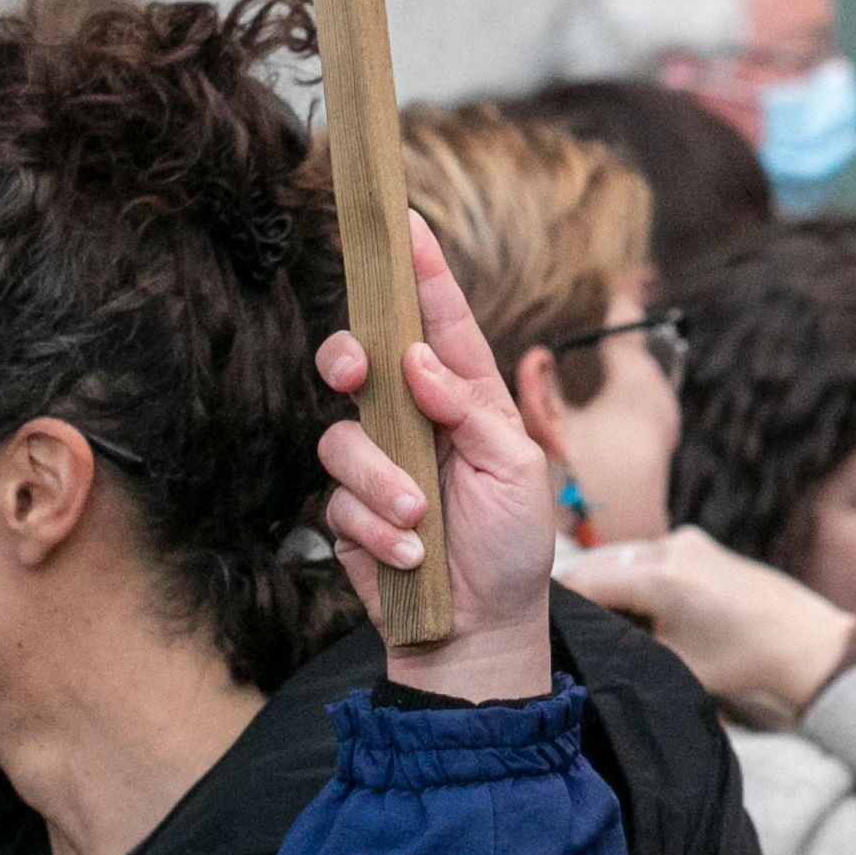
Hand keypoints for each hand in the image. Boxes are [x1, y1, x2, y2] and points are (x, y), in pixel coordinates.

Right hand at [313, 215, 558, 700]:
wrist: (480, 631)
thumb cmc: (514, 547)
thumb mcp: (518, 471)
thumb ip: (470, 409)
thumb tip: (416, 360)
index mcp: (464, 398)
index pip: (439, 324)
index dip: (421, 272)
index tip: (405, 223)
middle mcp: (415, 420)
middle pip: (361, 360)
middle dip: (349, 358)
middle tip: (356, 374)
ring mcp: (380, 464)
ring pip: (343, 438)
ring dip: (381, 482)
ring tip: (420, 523)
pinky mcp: (351, 511)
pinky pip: (337, 500)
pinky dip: (376, 529)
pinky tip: (410, 557)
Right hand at [558, 530, 855, 729]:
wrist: (804, 643)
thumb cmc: (742, 661)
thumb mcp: (672, 662)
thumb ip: (624, 642)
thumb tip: (580, 638)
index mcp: (660, 579)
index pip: (584, 582)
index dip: (556, 603)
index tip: (533, 621)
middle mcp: (670, 548)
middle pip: (598, 561)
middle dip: (576, 589)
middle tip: (554, 619)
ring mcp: (685, 540)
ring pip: (621, 555)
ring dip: (603, 579)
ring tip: (594, 614)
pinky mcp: (697, 542)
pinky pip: (646, 553)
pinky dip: (630, 573)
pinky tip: (632, 602)